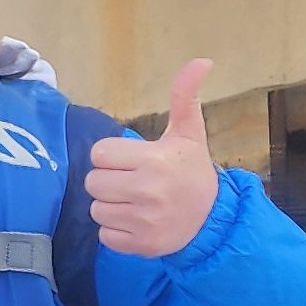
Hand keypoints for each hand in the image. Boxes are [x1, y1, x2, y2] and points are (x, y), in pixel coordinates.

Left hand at [89, 57, 219, 259]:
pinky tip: (136, 222)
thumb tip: (201, 60)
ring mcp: (143, 221)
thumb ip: (185, 96)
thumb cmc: (193, 172)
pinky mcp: (140, 245)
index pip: (100, 153)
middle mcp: (147, 191)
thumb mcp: (189, 133)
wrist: (213, 220)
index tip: (132, 160)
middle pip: (93, 181)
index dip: (113, 156)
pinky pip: (104, 235)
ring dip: (110, 205)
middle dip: (108, 180)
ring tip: (134, 202)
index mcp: (154, 160)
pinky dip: (115, 230)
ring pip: (96, 209)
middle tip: (131, 181)